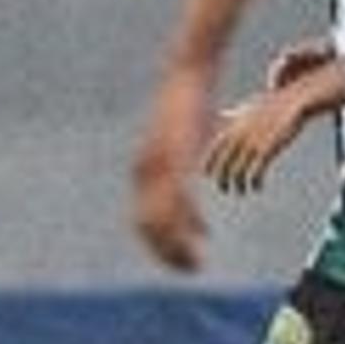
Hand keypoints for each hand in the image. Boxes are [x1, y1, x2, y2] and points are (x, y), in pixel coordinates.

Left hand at [130, 59, 220, 271]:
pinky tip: (201, 237)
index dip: (159, 244)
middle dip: (167, 253)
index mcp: (144, 170)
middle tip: (189, 269)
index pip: (143, 220)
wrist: (185, 75)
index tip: (180, 256)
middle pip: (148, 227)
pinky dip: (187, 225)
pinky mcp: (178, 159)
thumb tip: (185, 179)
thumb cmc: (187, 106)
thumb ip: (181, 164)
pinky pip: (180, 201)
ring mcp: (159, 167)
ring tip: (195, 264)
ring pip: (162, 221)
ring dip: (178, 247)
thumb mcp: (183, 140)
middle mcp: (145, 172)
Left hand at [202, 85, 304, 193]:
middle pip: (224, 163)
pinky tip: (256, 187)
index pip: (213, 149)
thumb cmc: (272, 104)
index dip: (208, 163)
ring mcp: (253, 143)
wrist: (294, 101)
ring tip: (241, 192)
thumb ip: (234, 114)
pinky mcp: (268, 150)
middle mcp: (239, 136)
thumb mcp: (248, 107)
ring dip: (238, 185)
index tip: (206, 175)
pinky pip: (256, 171)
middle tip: (224, 189)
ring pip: (238, 171)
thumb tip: (223, 113)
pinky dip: (254, 182)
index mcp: (232, 126)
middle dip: (222, 178)